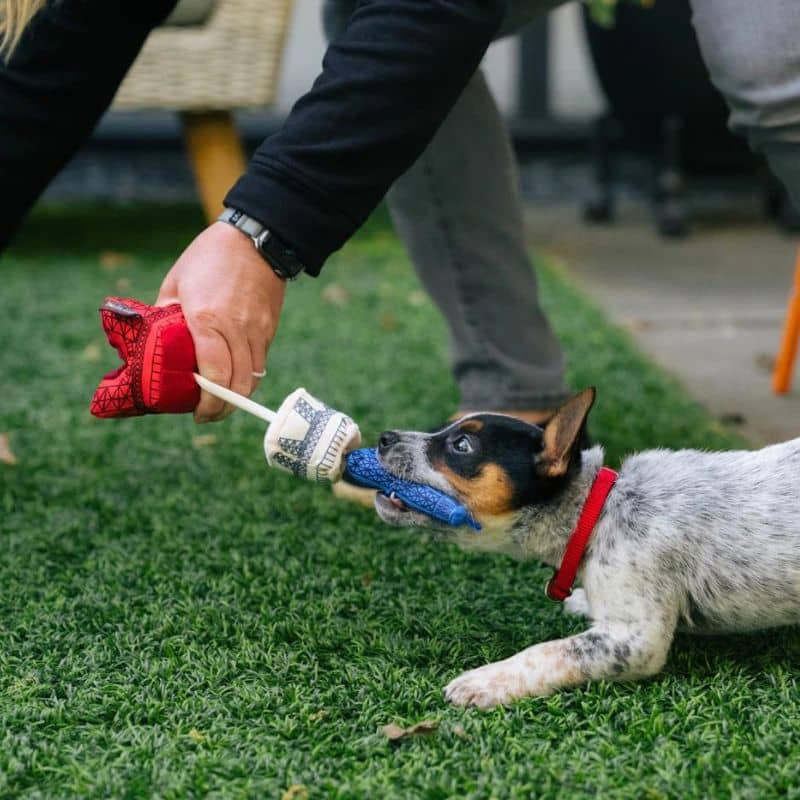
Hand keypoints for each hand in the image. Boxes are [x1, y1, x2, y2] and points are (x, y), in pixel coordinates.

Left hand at [156, 221, 285, 422]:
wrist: (256, 239)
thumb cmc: (209, 257)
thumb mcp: (176, 283)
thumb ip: (166, 316)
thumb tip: (156, 343)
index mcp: (206, 319)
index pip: (214, 374)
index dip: (208, 402)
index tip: (197, 413)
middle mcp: (236, 329)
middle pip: (237, 384)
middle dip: (224, 408)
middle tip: (208, 414)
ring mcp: (257, 330)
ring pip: (253, 377)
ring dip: (238, 395)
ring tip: (222, 400)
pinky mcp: (269, 328)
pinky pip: (260, 362)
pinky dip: (248, 376)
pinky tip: (235, 376)